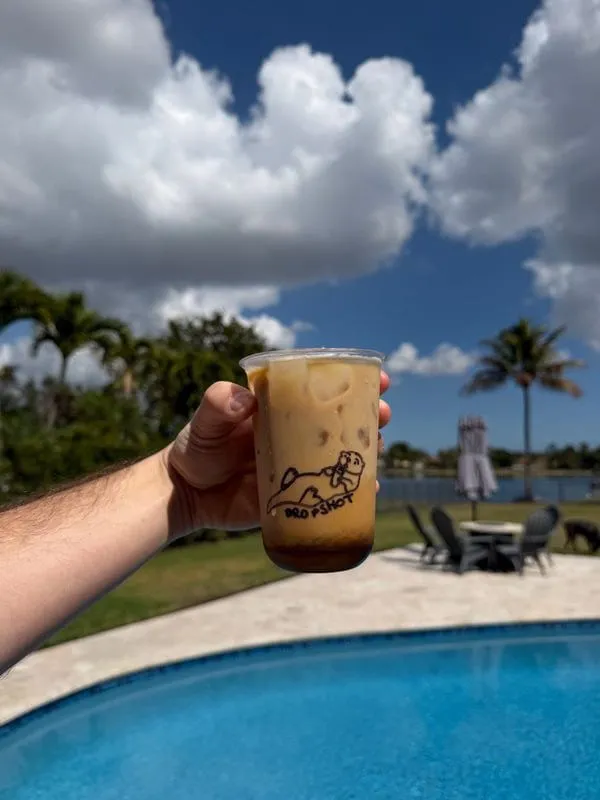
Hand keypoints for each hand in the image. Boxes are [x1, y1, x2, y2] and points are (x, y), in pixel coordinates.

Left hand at [166, 375, 391, 535]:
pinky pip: (335, 494)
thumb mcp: (205, 421)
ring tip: (377, 447)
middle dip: (371, 415)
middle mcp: (298, 434)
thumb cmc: (197, 449)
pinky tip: (371, 489)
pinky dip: (356, 492)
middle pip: (344, 421)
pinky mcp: (300, 497)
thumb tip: (244, 399)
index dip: (355, 381)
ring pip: (344, 455)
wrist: (187, 495)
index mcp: (283, 408)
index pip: (324, 388)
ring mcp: (302, 465)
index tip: (379, 378)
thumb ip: (218, 405)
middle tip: (383, 414)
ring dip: (368, 450)